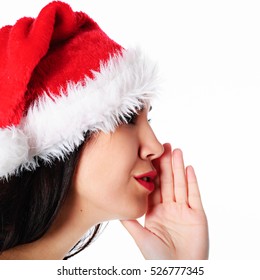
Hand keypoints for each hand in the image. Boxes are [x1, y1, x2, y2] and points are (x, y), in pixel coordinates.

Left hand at [121, 143, 208, 258]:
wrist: (177, 271)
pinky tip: (189, 168)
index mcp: (156, 211)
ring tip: (176, 151)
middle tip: (164, 145)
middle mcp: (170, 207)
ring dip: (179, 167)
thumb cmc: (157, 258)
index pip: (154, 186)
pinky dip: (192, 182)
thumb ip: (129, 221)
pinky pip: (194, 195)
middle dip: (166, 163)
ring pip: (180, 184)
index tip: (150, 155)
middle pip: (168, 181)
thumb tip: (114, 208)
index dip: (153, 171)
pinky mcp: (197, 215)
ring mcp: (184, 210)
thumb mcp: (140, 236)